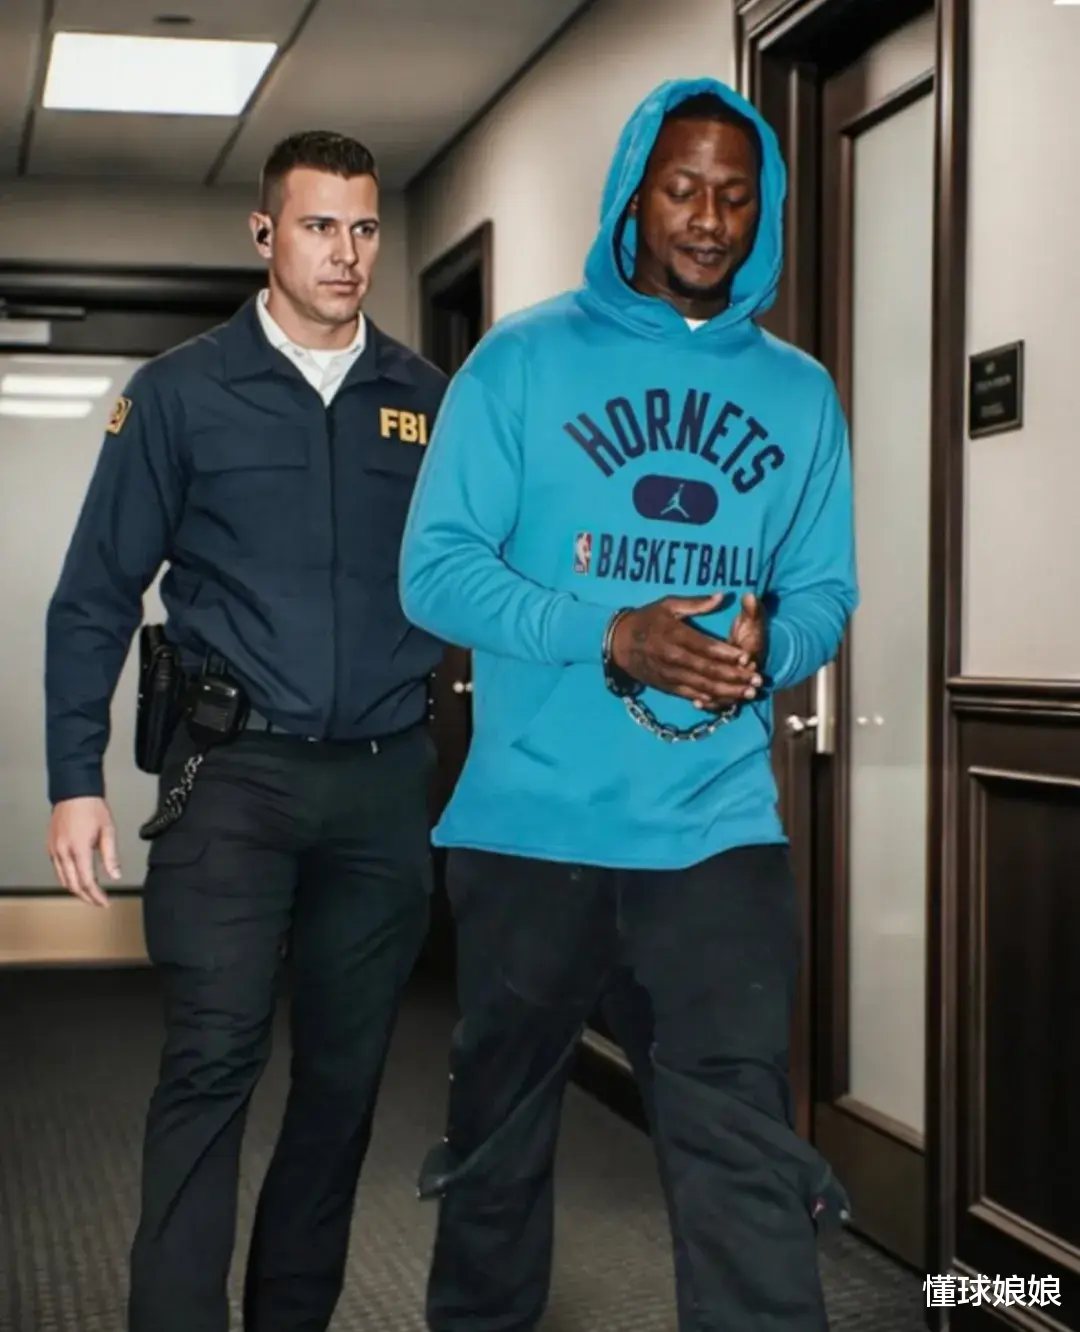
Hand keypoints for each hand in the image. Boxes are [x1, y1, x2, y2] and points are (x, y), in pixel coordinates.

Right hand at [47, 797, 120, 907]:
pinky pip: (57, 869)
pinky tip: (77, 878)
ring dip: (76, 889)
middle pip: (72, 884)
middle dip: (86, 896)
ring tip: (90, 893)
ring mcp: (54, 849)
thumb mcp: (108, 830)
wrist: (74, 791)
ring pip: (62, 879)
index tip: (105, 903)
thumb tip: (115, 875)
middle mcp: (63, 852)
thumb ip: (111, 856)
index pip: (86, 881)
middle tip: (99, 901)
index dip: (96, 896)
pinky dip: (67, 878)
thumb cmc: (92, 807)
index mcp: (78, 849)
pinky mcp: (50, 846)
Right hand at [610, 593, 762, 710]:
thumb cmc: (647, 619)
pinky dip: (707, 699)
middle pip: (707, 669)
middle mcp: (671, 657)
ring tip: (747, 694)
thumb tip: (722, 596)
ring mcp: (668, 674)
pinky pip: (689, 695)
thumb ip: (696, 603)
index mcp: (674, 634)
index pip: (705, 646)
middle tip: (756, 681)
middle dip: (734, 676)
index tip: (748, 658)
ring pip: (701, 686)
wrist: (618, 643)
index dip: (727, 654)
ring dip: (726, 691)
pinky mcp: (665, 686)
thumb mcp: (668, 604)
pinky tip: (724, 701)